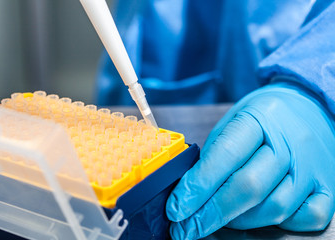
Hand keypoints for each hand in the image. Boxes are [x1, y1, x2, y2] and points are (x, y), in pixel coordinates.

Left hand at [166, 82, 334, 238]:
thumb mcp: (234, 122)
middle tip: (185, 228)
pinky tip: (260, 217)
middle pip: (249, 187)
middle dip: (210, 213)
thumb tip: (190, 191)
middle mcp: (291, 142)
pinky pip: (308, 217)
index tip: (176, 208)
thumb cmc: (264, 117)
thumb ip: (214, 154)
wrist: (307, 107)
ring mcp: (312, 166)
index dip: (197, 186)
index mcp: (261, 118)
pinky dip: (280, 224)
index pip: (225, 156)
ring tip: (216, 219)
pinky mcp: (327, 185)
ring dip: (238, 221)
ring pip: (275, 207)